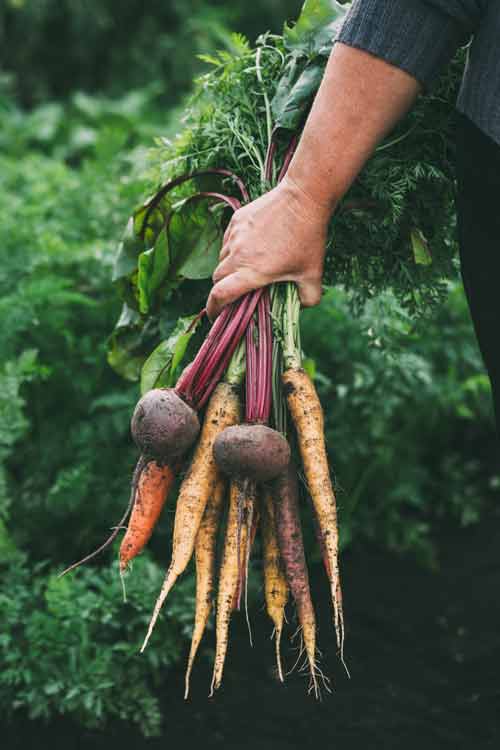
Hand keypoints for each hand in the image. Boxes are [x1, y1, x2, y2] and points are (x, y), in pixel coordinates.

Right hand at [206, 175, 331, 318]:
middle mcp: (239, 254)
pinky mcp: (236, 220)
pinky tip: (250, 250)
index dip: (214, 309)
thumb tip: (301, 308)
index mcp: (253, 271)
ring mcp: (235, 235)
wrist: (304, 197)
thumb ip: (309, 298)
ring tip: (245, 270)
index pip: (220, 294)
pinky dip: (233, 251)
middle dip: (221, 290)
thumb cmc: (309, 238)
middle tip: (235, 295)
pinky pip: (227, 242)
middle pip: (217, 279)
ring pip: (221, 259)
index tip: (215, 317)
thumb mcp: (314, 273)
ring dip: (228, 269)